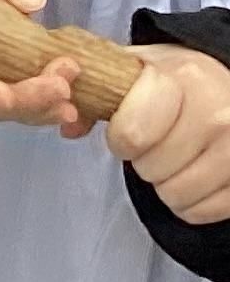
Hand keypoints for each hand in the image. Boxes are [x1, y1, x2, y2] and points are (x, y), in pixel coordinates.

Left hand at [108, 45, 229, 224]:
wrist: (226, 86)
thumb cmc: (175, 79)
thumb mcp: (135, 69)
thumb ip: (96, 95)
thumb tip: (67, 127)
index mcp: (179, 79)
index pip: (131, 134)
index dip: (119, 139)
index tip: (125, 132)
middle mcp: (214, 114)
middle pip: (151, 169)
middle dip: (142, 161)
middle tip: (152, 144)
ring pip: (175, 195)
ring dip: (163, 184)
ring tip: (171, 158)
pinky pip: (201, 212)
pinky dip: (189, 203)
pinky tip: (191, 175)